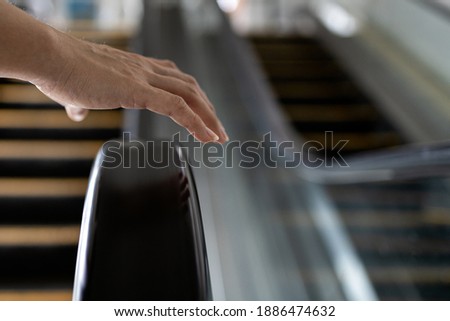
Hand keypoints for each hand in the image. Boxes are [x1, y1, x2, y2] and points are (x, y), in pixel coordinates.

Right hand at [34, 32, 228, 142]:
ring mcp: (143, 78)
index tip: (201, 115)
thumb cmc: (60, 71)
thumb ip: (83, 102)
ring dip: (209, 118)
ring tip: (219, 138)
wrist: (49, 58)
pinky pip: (177, 108)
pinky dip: (196, 123)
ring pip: (190, 96)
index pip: (175, 80)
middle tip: (218, 131)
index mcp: (136, 69)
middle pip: (190, 87)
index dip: (192, 98)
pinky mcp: (137, 90)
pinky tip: (206, 138)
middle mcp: (145, 70)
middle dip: (208, 110)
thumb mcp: (78, 91)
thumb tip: (78, 112)